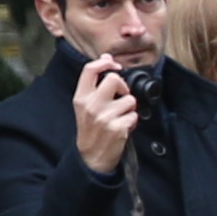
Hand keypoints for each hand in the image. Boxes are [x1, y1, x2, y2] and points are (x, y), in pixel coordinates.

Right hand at [70, 55, 139, 176]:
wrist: (91, 156)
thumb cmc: (91, 128)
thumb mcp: (85, 105)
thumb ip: (95, 84)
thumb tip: (107, 59)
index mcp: (81, 97)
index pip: (89, 70)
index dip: (105, 63)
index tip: (114, 65)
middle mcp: (91, 104)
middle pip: (115, 79)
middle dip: (124, 87)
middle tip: (121, 97)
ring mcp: (104, 116)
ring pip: (130, 99)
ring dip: (130, 108)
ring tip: (120, 116)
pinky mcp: (117, 128)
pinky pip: (135, 115)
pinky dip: (132, 121)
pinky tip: (123, 127)